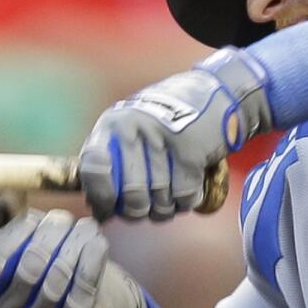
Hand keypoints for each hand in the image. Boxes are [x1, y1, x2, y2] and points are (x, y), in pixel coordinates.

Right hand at [0, 204, 144, 307]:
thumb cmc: (56, 271)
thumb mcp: (31, 249)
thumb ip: (14, 227)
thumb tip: (0, 200)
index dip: (11, 238)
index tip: (33, 218)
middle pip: (28, 271)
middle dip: (48, 237)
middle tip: (64, 218)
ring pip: (56, 282)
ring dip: (74, 246)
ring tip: (86, 227)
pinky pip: (81, 295)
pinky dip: (91, 264)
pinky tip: (98, 243)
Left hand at [78, 48, 270, 220]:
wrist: (214, 95)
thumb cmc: (167, 122)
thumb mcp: (132, 129)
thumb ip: (113, 164)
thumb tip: (100, 213)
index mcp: (113, 124)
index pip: (92, 168)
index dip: (99, 196)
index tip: (106, 210)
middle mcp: (134, 128)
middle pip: (131, 196)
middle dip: (138, 211)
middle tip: (142, 209)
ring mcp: (163, 138)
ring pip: (160, 201)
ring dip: (165, 209)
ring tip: (167, 198)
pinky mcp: (191, 149)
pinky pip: (184, 196)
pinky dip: (186, 202)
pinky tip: (186, 190)